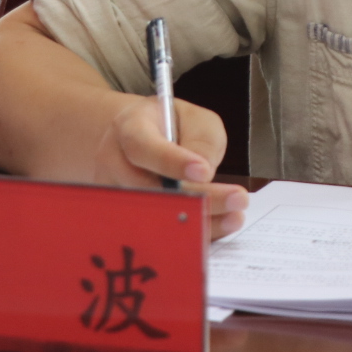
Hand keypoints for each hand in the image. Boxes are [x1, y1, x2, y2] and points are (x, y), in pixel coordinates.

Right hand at [94, 95, 248, 239]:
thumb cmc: (172, 127)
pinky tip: (219, 228)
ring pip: (154, 216)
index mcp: (129, 128)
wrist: (139, 141)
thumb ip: (202, 140)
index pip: (144, 147)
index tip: (205, 171)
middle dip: (197, 198)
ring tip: (235, 217)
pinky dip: (190, 234)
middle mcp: (114, 163)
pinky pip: (159, 231)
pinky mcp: (125, 220)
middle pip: (151, 189)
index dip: (172, 161)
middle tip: (237, 200)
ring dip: (198, 220)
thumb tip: (204, 175)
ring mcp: (114, 196)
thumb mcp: (193, 118)